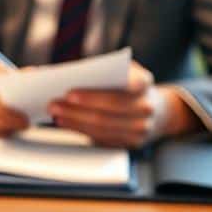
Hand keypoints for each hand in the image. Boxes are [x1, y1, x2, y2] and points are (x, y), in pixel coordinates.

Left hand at [47, 62, 200, 147]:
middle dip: (77, 109)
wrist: (158, 109)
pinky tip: (65, 121)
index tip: (68, 93)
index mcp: (143, 82)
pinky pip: (103, 137)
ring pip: (102, 127)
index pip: (118, 88)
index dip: (93, 94)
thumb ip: (100, 69)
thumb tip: (63, 73)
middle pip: (107, 111)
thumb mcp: (122, 70)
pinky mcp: (132, 142)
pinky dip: (81, 130)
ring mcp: (141, 128)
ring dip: (75, 121)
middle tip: (53, 104)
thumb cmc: (128, 84)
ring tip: (55, 113)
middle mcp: (146, 107)